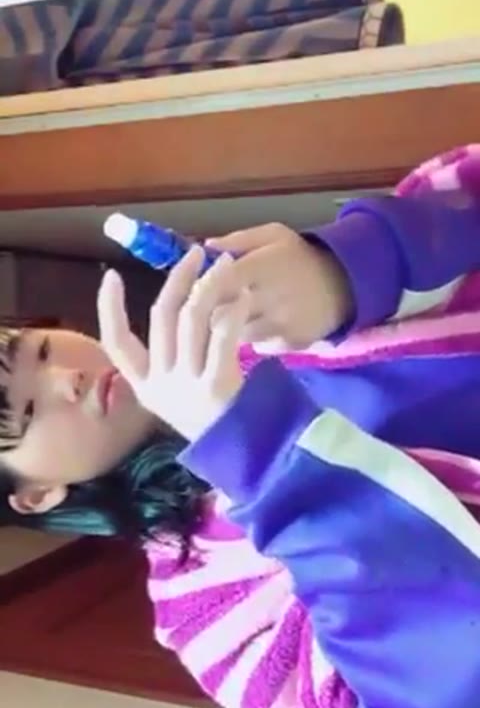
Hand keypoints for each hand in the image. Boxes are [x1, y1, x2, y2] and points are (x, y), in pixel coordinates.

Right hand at [97, 247, 248, 441]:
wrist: (244, 454)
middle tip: (196, 253)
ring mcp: (186, 386)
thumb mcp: (180, 391)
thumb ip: (175, 353)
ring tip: (225, 265)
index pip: (115, 344)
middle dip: (177, 278)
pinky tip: (241, 296)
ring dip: (208, 284)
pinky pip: (222, 335)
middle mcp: (160, 385)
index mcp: (144, 386)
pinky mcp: (216, 386)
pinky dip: (231, 309)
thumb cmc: (212, 417)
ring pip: (191, 319)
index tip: (111, 275)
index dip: (109, 308)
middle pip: (161, 317)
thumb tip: (183, 298)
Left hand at [207, 223, 352, 350]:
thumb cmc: (301, 257)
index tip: (201, 291)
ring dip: (231, 331)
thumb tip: (205, 246)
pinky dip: (254, 340)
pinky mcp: (291, 343)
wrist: (346, 283)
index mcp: (262, 265)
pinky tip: (260, 328)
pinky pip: (258, 347)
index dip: (204, 290)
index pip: (218, 284)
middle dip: (212, 314)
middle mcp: (270, 296)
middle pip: (222, 315)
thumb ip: (238, 239)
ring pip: (237, 335)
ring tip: (237, 320)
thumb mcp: (274, 235)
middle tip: (212, 310)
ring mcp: (281, 323)